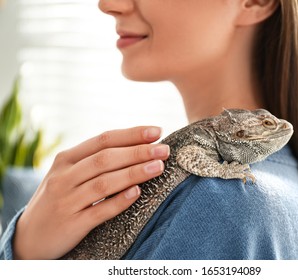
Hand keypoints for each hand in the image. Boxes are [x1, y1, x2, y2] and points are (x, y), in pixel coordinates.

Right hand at [13, 126, 169, 258]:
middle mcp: (64, 177)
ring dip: (134, 173)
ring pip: (104, 183)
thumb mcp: (68, 173)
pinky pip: (99, 211)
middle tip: (164, 149)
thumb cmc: (59, 197)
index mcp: (66, 159)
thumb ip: (94, 160)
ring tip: (159, 167)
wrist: (29, 235)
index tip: (157, 131)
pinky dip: (119, 201)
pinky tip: (137, 193)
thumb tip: (136, 146)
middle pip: (106, 158)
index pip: (103, 140)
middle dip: (138, 152)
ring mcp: (66, 201)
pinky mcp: (71, 224)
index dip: (131, 134)